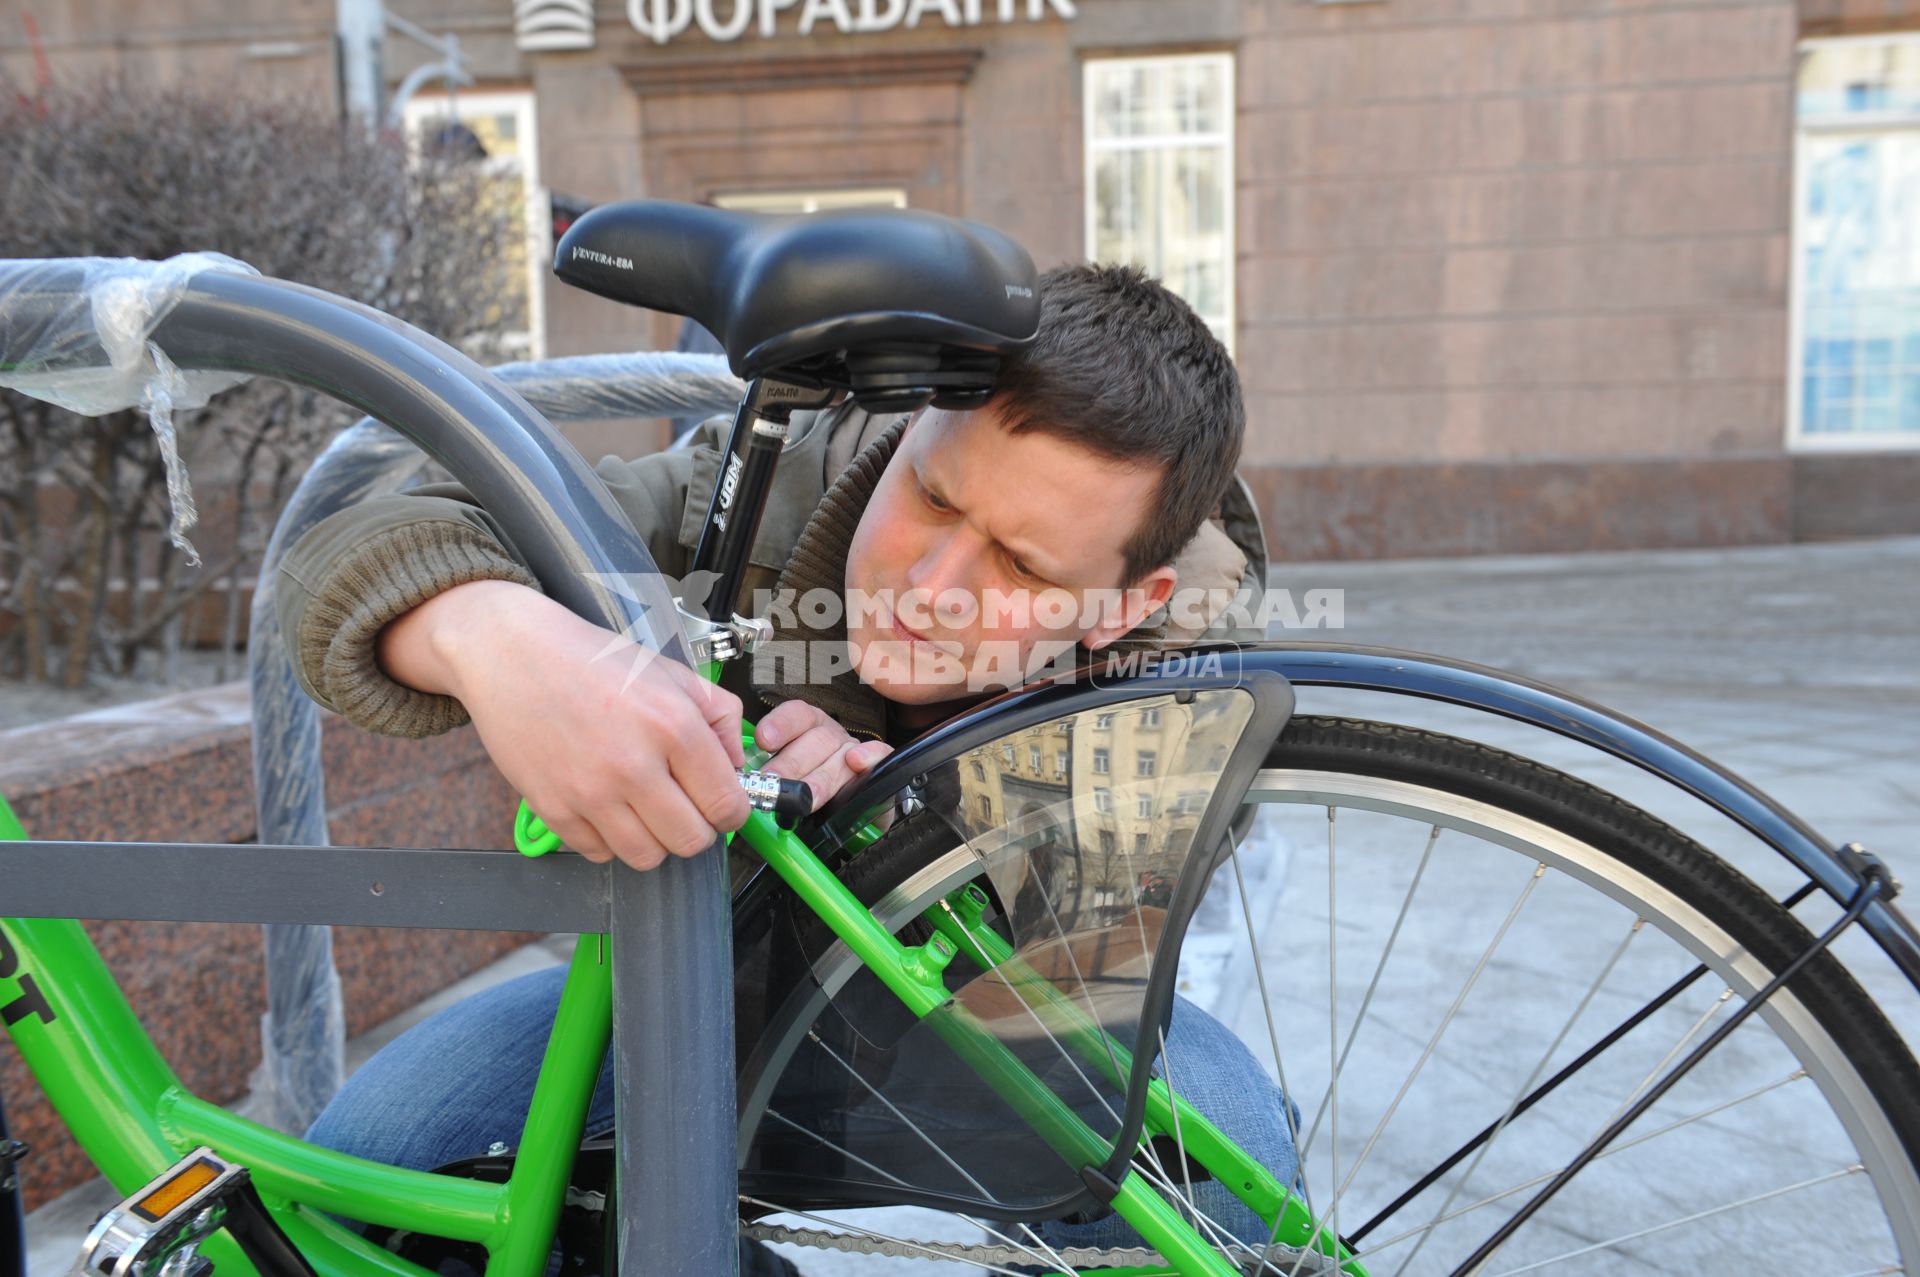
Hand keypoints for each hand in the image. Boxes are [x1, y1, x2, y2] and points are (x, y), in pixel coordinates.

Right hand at [378, 579, 750, 870]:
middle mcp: (634, 766)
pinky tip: (609, 807)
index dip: (732, 812)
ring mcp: (590, 793)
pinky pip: (599, 853)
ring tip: (647, 811)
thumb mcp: (671, 673)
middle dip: (697, 830)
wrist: (513, 654)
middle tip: (686, 809)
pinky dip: (610, 839)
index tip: (723, 807)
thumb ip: (720, 716)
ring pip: (647, 858)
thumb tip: (738, 766)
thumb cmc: (592, 661)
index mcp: (673, 727)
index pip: (726, 805)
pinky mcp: (553, 809)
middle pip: (691, 841)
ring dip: (655, 841)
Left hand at [754, 699, 892, 810]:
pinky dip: (870, 756)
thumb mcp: (782, 780)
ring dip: (821, 776)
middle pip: (816, 740)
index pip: (797, 715)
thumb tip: (738, 782)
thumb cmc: (807, 794)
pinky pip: (881, 756)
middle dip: (792, 763)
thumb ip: (766, 775)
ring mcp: (856, 753)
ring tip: (806, 796)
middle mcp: (832, 737)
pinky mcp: (879, 770)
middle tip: (773, 781)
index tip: (763, 741)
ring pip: (841, 754)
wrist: (846, 820)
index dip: (780, 725)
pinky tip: (857, 762)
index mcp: (808, 729)